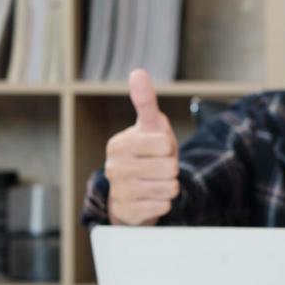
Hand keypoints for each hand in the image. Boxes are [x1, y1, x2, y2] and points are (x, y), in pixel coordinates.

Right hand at [105, 69, 179, 225]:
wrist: (135, 194)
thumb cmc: (148, 154)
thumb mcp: (150, 127)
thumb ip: (145, 101)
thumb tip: (137, 72)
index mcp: (118, 144)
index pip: (164, 144)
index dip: (168, 147)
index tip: (157, 150)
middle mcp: (113, 167)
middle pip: (169, 166)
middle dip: (171, 168)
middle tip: (158, 168)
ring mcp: (118, 191)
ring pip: (169, 187)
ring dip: (170, 186)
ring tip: (155, 182)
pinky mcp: (127, 213)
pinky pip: (164, 206)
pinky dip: (164, 203)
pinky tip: (151, 199)